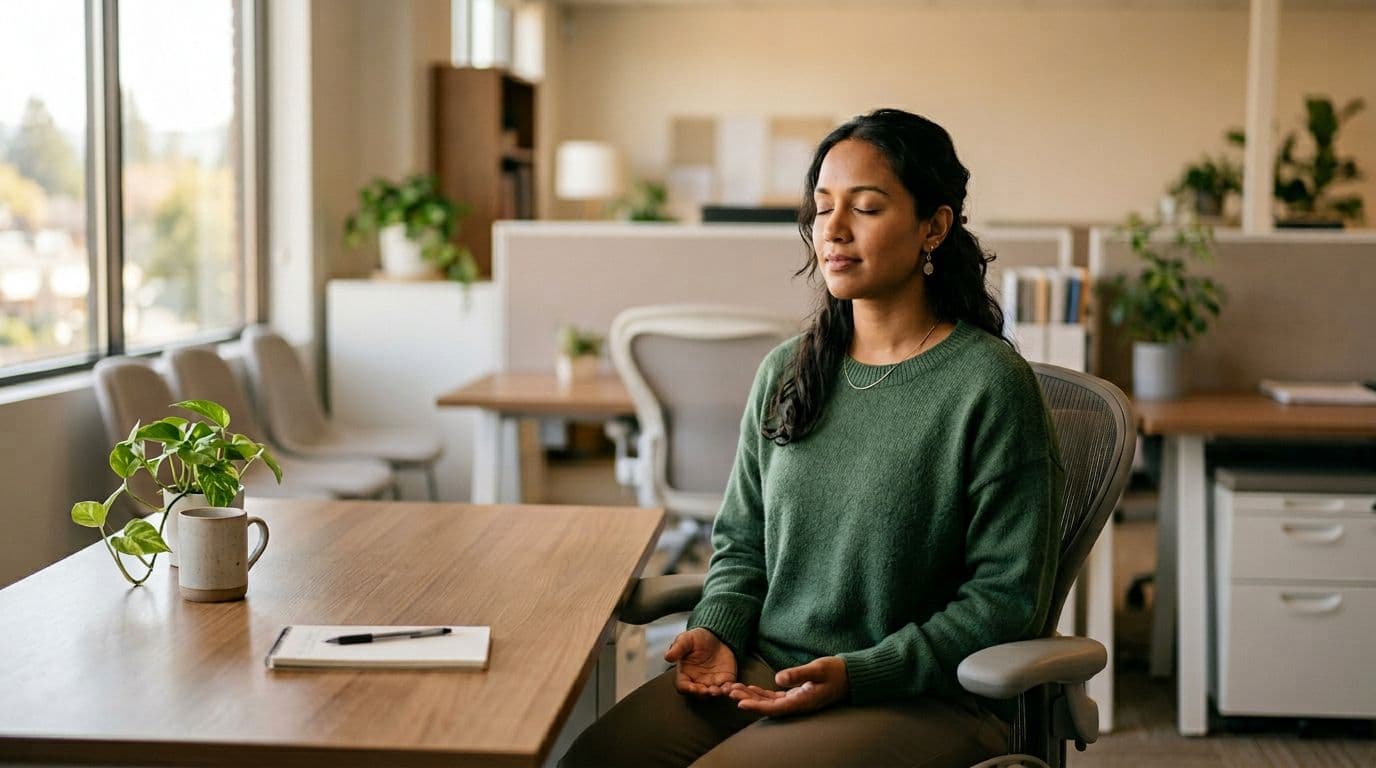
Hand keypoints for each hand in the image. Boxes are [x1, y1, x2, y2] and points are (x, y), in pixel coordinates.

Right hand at [664, 627, 737, 695]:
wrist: (716, 636)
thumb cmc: (697, 638)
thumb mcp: (686, 639)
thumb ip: (678, 648)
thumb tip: (667, 656)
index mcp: (685, 674)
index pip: (683, 686)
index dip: (687, 689)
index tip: (693, 688)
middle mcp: (698, 681)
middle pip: (699, 694)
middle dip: (704, 694)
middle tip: (710, 690)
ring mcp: (711, 682)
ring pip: (713, 694)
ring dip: (717, 694)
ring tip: (721, 689)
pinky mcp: (725, 680)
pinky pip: (727, 689)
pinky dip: (729, 690)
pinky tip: (731, 686)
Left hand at [729, 656, 848, 716]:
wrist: (851, 675)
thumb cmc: (836, 671)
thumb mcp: (818, 669)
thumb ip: (799, 674)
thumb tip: (778, 678)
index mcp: (802, 702)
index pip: (774, 708)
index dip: (756, 707)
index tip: (739, 703)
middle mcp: (797, 705)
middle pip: (767, 706)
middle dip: (747, 700)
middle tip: (728, 691)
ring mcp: (796, 701)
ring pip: (769, 702)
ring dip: (751, 696)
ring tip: (733, 689)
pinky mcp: (796, 695)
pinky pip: (775, 697)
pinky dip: (761, 693)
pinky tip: (750, 688)